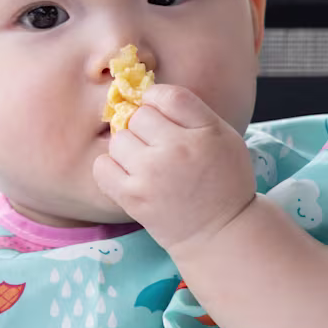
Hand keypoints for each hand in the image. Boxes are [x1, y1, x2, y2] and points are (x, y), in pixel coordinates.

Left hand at [92, 84, 254, 253]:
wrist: (220, 233)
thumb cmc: (224, 181)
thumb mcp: (225, 137)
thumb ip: (192, 112)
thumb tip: (149, 94)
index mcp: (204, 131)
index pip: (166, 95)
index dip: (158, 101)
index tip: (162, 116)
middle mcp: (176, 150)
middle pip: (138, 116)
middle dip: (145, 127)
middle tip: (159, 147)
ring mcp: (150, 175)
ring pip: (118, 139)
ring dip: (128, 147)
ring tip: (145, 163)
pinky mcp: (132, 197)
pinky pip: (101, 166)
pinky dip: (110, 167)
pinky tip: (127, 174)